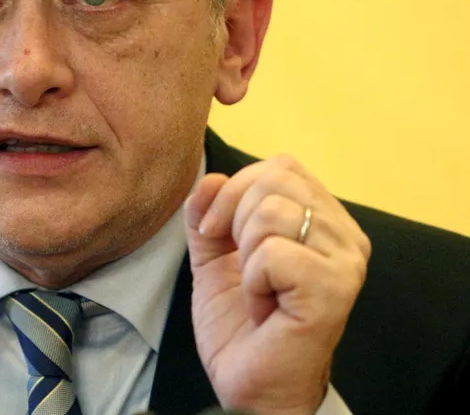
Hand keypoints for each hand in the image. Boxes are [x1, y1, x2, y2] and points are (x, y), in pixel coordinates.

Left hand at [183, 155, 370, 414]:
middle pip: (273, 181)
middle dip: (234, 221)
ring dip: (245, 259)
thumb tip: (207, 178)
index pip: (279, 167)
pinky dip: (253, 283)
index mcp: (325, 220)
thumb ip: (208, 214)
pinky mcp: (334, 289)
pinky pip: (272, 254)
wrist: (251, 386)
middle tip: (243, 268)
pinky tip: (266, 309)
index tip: (219, 234)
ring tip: (259, 292)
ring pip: (269, 214)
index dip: (234, 192)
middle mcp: (346, 236)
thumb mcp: (214, 257)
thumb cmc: (241, 326)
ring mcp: (345, 262)